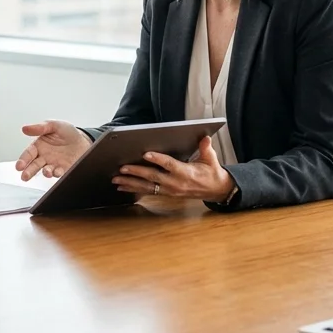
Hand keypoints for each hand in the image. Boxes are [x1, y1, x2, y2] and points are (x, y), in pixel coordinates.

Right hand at [15, 120, 90, 180]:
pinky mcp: (64, 169)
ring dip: (45, 173)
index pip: (28, 154)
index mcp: (39, 146)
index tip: (19, 166)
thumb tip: (25, 128)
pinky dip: (57, 173)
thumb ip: (40, 127)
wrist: (84, 140)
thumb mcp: (54, 125)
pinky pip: (59, 173)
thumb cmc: (67, 132)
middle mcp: (44, 157)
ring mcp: (54, 164)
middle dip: (29, 172)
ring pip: (46, 171)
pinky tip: (57, 171)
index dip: (23, 160)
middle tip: (24, 176)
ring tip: (46, 172)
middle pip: (34, 165)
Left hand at [111, 136, 235, 201]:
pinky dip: (134, 189)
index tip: (145, 154)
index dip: (157, 159)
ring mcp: (170, 190)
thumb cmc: (211, 173)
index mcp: (186, 173)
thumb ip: (206, 148)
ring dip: (131, 182)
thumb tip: (205, 137)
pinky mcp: (166, 194)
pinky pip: (148, 192)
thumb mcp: (211, 160)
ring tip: (116, 179)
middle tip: (122, 167)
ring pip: (147, 186)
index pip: (170, 165)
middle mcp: (176, 183)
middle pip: (153, 176)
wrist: (216, 191)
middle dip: (136, 172)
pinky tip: (122, 187)